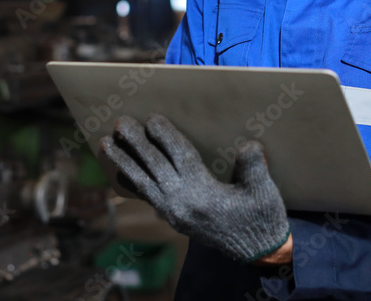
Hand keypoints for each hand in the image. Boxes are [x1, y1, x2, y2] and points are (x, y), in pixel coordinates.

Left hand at [100, 113, 289, 263]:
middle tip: (120, 122)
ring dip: (124, 161)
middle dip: (136, 143)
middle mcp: (183, 203)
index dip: (165, 136)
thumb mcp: (264, 192)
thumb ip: (254, 168)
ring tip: (106, 143)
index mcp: (204, 193)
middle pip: (154, 167)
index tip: (152, 118)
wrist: (257, 252)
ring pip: (143, 182)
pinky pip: (147, 197)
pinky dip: (132, 182)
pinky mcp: (174, 219)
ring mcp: (175, 213)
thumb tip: (249, 145)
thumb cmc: (262, 217)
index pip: (180, 158)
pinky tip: (120, 170)